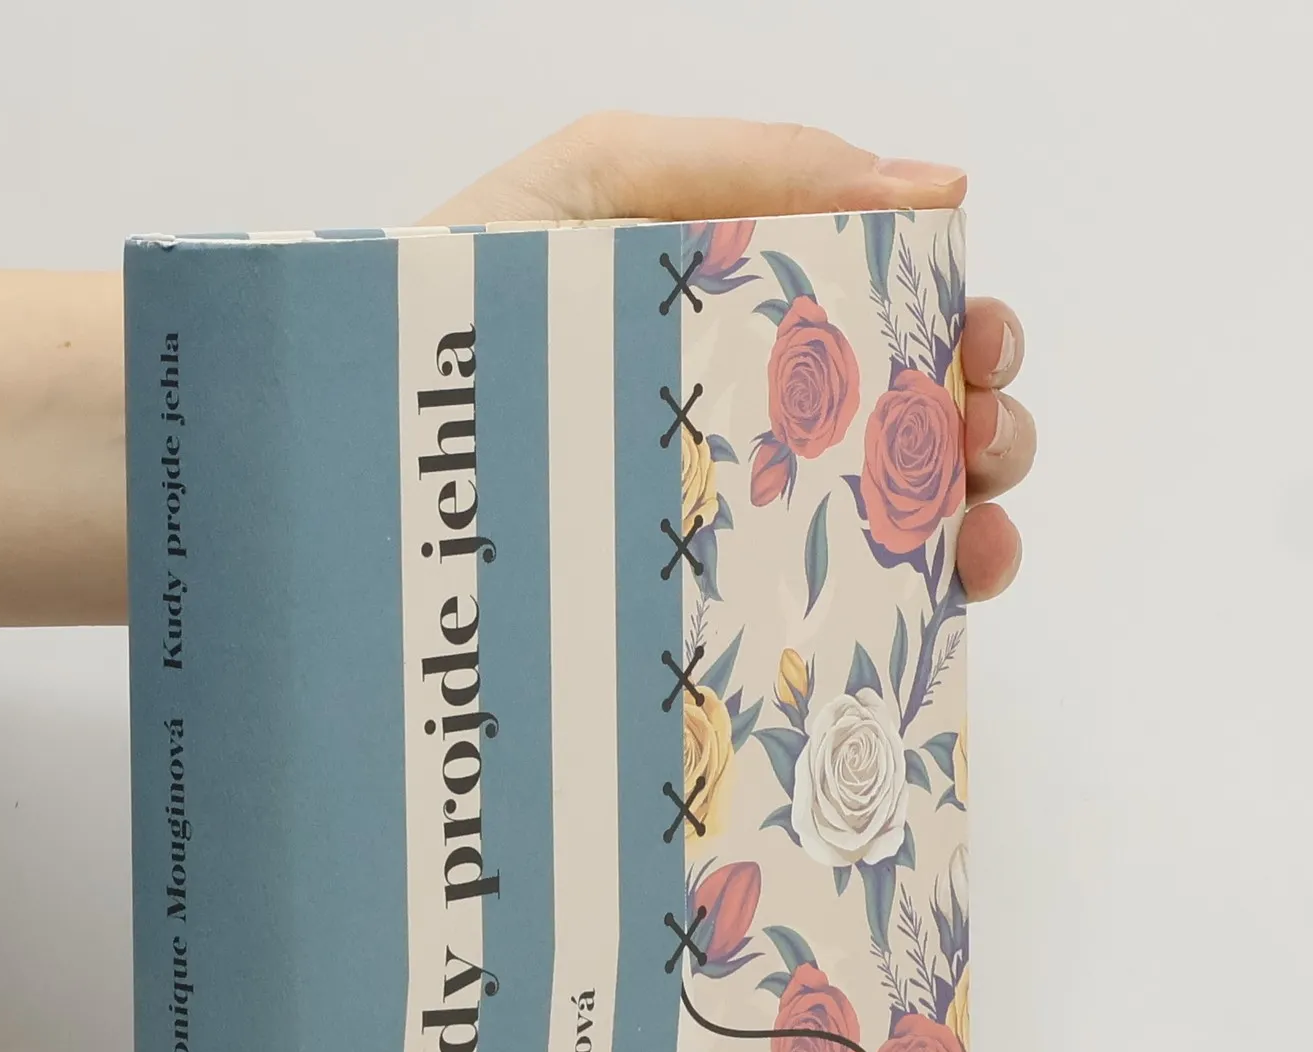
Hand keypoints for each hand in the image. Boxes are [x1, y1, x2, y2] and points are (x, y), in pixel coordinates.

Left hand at [428, 113, 1030, 601]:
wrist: (331, 443)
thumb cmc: (455, 305)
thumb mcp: (595, 187)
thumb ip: (754, 166)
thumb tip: (937, 182)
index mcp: (736, 321)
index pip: (885, 325)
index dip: (959, 332)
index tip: (980, 347)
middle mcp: (741, 426)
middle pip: (905, 430)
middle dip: (977, 431)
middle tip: (981, 444)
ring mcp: (717, 527)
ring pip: (883, 532)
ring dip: (959, 527)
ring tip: (971, 538)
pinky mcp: (686, 617)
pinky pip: (812, 624)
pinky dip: (898, 616)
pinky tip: (929, 604)